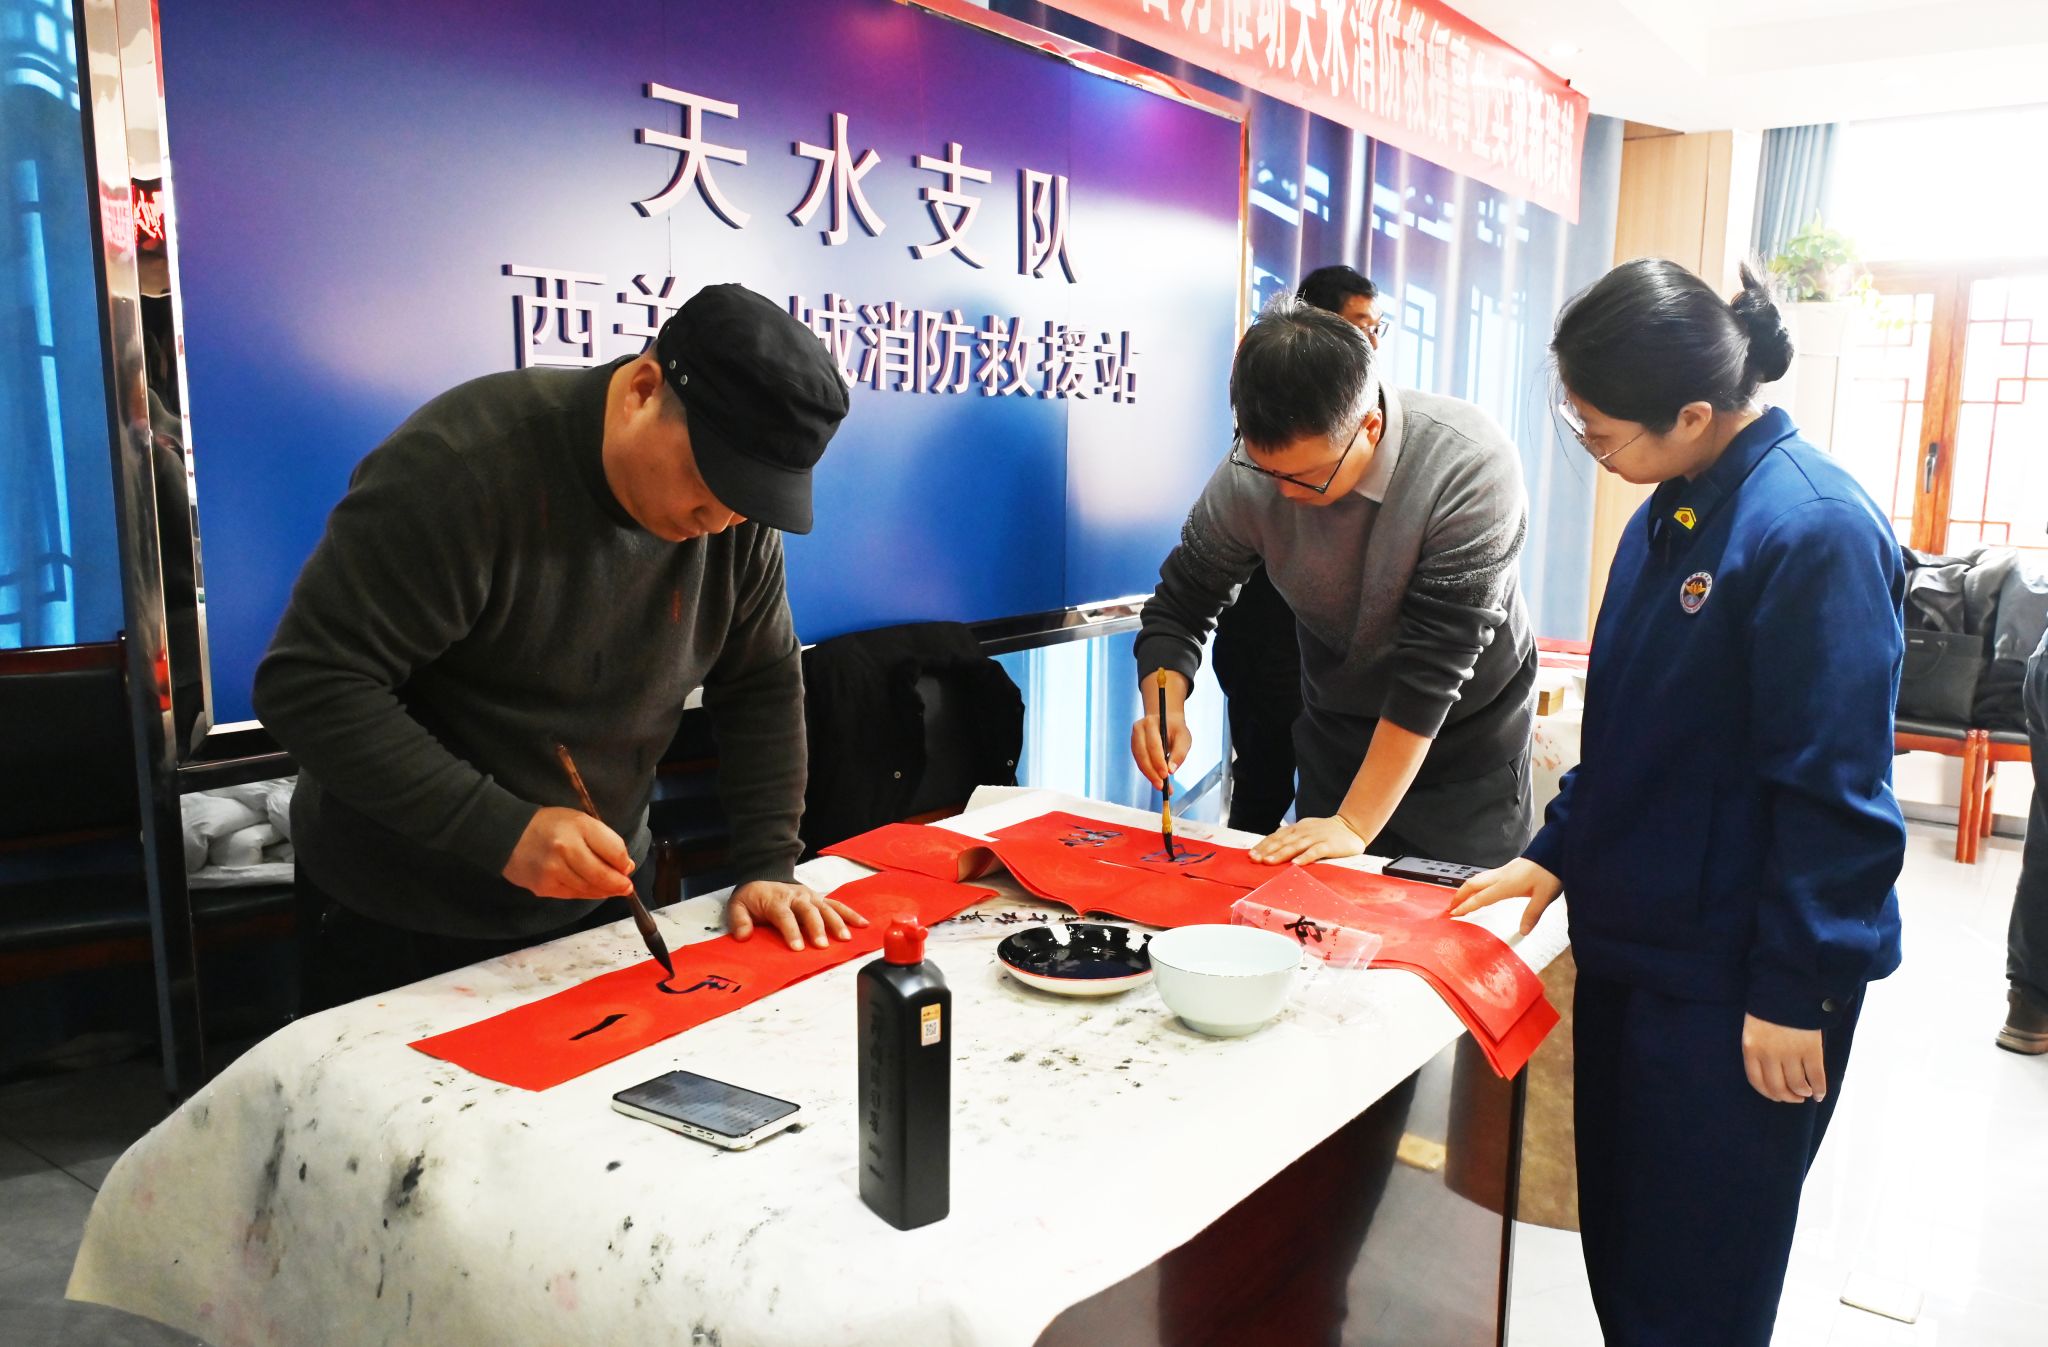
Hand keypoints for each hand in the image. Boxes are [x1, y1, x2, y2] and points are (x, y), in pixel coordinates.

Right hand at [502, 807, 635, 899]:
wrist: (507, 835)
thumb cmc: (550, 826)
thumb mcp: (580, 821)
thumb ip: (604, 841)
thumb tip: (626, 867)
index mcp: (579, 826)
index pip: (614, 850)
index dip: (624, 863)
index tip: (626, 868)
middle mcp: (566, 848)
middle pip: (603, 875)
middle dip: (619, 884)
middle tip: (626, 887)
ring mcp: (554, 870)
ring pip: (589, 889)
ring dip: (604, 891)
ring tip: (611, 889)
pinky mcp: (544, 887)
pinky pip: (573, 894)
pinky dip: (586, 894)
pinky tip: (590, 889)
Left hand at [727, 880, 870, 951]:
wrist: (765, 874)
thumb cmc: (753, 897)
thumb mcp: (737, 905)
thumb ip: (739, 920)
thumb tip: (743, 936)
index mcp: (777, 900)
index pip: (785, 916)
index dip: (791, 931)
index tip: (797, 948)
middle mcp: (797, 897)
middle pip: (809, 912)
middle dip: (817, 929)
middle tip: (822, 946)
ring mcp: (811, 896)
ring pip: (826, 908)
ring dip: (837, 923)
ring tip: (845, 938)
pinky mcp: (820, 898)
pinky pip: (837, 905)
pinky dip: (851, 914)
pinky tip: (863, 924)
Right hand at [1130, 670, 1191, 789]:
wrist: (1166, 721)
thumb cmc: (1176, 729)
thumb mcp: (1184, 738)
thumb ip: (1179, 753)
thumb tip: (1171, 770)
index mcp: (1150, 723)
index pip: (1153, 745)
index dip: (1158, 761)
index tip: (1166, 775)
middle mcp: (1139, 729)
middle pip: (1143, 754)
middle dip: (1152, 772)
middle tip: (1161, 786)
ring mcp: (1134, 739)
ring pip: (1140, 760)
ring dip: (1149, 775)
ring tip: (1160, 786)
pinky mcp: (1135, 748)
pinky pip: (1140, 763)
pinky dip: (1148, 773)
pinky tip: (1156, 780)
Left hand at [1249, 815, 1366, 865]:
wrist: (1352, 826)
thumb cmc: (1326, 832)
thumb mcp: (1306, 830)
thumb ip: (1291, 837)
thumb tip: (1272, 844)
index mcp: (1297, 828)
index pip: (1276, 837)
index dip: (1263, 845)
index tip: (1250, 855)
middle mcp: (1304, 832)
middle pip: (1282, 841)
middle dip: (1267, 851)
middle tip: (1254, 859)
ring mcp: (1316, 838)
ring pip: (1295, 846)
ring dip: (1281, 854)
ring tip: (1268, 861)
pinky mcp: (1328, 845)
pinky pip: (1315, 851)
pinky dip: (1305, 857)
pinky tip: (1296, 863)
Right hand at [1449, 858, 1562, 935]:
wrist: (1555, 851)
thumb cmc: (1550, 873)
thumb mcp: (1544, 896)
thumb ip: (1532, 914)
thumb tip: (1523, 932)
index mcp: (1506, 885)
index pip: (1480, 898)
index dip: (1466, 906)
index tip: (1453, 914)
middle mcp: (1500, 876)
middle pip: (1472, 884)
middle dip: (1459, 896)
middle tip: (1450, 907)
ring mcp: (1503, 871)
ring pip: (1477, 878)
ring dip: (1465, 888)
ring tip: (1460, 898)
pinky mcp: (1507, 868)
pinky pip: (1484, 876)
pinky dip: (1475, 884)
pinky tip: (1478, 889)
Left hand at [1742, 1014, 1827, 1103]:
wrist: (1787, 988)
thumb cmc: (1769, 1007)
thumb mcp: (1754, 1028)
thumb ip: (1759, 1050)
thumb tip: (1772, 1074)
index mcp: (1751, 1048)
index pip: (1757, 1081)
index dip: (1769, 1093)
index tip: (1778, 1097)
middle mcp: (1769, 1054)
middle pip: (1777, 1087)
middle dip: (1787, 1097)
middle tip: (1795, 1098)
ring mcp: (1790, 1053)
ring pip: (1797, 1085)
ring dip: (1802, 1093)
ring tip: (1806, 1093)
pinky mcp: (1810, 1049)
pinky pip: (1815, 1076)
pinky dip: (1819, 1088)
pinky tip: (1819, 1093)